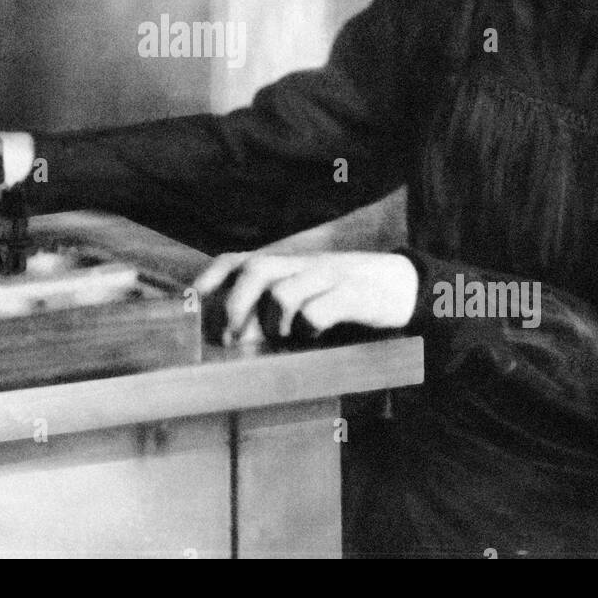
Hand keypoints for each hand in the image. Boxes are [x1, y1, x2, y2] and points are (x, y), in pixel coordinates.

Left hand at [193, 250, 418, 345]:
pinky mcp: (354, 295)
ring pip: (284, 291)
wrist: (407, 285)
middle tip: (229, 337)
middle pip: (256, 270)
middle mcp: (304, 264)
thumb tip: (234, 333)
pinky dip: (310, 327)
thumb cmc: (348, 295)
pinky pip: (320, 310)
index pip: (240, 259)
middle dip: (234, 304)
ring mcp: (328, 276)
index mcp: (288, 264)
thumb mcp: (309, 292)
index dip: (212, 276)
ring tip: (286, 338)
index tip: (191, 299)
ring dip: (275, 322)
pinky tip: (317, 335)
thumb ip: (277, 304)